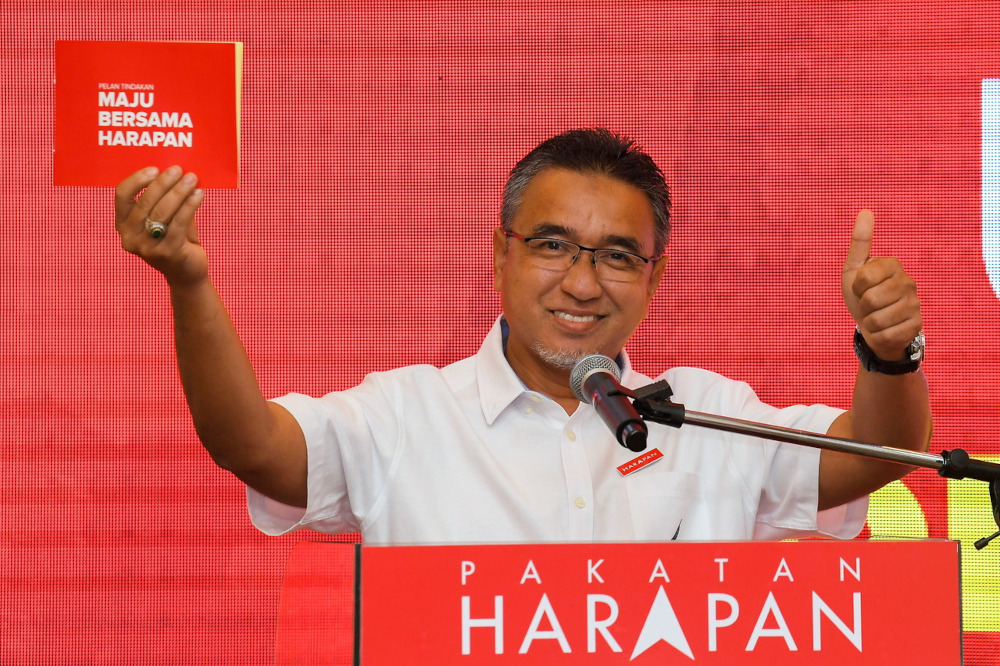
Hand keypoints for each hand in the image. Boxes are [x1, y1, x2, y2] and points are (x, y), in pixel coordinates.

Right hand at [115, 165, 207, 286]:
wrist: (187, 273)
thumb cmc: (176, 239)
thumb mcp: (164, 218)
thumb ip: (164, 198)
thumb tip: (177, 172)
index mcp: (123, 224)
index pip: (122, 196)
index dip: (137, 180)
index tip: (155, 168)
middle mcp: (130, 237)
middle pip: (145, 202)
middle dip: (163, 183)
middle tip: (179, 169)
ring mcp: (148, 247)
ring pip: (162, 212)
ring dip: (179, 192)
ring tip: (192, 178)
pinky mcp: (168, 253)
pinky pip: (179, 223)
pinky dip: (190, 205)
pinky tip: (199, 194)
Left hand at [841, 210, 921, 360]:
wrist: (873, 326)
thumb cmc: (861, 294)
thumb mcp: (854, 269)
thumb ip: (860, 242)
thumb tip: (865, 211)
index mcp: (892, 265)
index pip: (863, 278)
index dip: (856, 287)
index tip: (860, 287)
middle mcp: (908, 282)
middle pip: (870, 300)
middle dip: (862, 306)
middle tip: (868, 305)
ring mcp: (915, 304)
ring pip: (877, 320)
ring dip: (869, 323)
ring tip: (876, 316)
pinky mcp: (917, 325)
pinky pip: (887, 335)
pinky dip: (878, 336)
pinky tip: (885, 329)